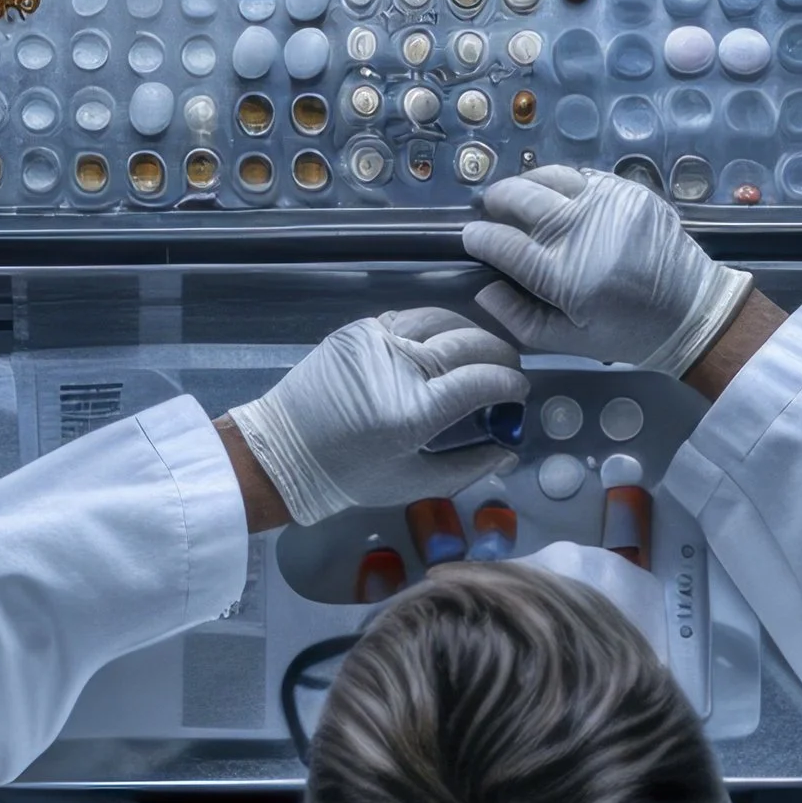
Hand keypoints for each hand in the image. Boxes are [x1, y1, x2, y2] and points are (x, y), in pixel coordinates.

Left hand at [225, 309, 527, 527]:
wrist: (283, 451)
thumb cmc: (349, 476)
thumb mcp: (413, 484)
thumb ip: (468, 466)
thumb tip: (508, 450)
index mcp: (414, 412)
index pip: (480, 381)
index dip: (509, 382)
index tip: (518, 390)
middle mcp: (399, 367)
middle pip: (468, 342)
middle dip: (499, 353)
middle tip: (507, 368)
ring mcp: (376, 341)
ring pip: (441, 319)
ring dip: (470, 333)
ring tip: (480, 351)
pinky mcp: (358, 330)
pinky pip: (409, 318)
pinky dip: (434, 327)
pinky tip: (441, 343)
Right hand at [462, 165, 752, 377]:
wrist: (693, 311)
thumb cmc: (628, 333)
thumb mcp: (571, 341)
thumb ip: (521, 319)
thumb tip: (484, 289)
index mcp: (568, 277)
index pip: (507, 246)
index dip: (481, 238)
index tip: (471, 235)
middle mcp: (585, 232)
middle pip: (522, 198)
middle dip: (497, 200)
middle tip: (490, 209)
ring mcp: (610, 204)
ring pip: (551, 176)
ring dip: (526, 183)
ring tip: (517, 196)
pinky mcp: (630, 190)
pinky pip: (583, 175)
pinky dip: (562, 181)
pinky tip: (557, 194)